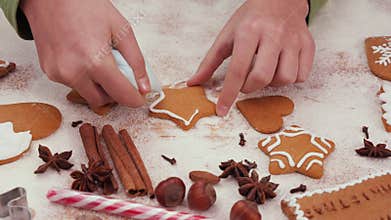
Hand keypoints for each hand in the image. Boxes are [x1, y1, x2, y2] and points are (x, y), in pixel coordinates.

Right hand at [20, 0, 149, 107]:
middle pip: (103, 100)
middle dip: (115, 93)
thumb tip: (144, 87)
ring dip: (98, 86)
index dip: (134, 100)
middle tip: (119, 74)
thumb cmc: (85, 6)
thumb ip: (136, 61)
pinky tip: (83, 58)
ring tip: (99, 60)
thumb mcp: (122, 30)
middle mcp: (74, 72)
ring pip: (87, 94)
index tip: (139, 98)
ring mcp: (59, 74)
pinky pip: (73, 84)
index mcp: (95, 61)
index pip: (121, 95)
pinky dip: (83, 77)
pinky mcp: (49, 72)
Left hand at [188, 0, 314, 115]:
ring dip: (271, 84)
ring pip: (285, 78)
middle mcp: (273, 35)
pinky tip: (281, 69)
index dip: (228, 94)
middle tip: (245, 82)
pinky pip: (302, 75)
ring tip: (265, 73)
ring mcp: (293, 40)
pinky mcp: (307, 45)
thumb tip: (194, 82)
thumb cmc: (251, 18)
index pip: (237, 69)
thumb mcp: (227, 35)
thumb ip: (210, 61)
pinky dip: (290, 79)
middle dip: (250, 88)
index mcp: (249, 32)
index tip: (222, 110)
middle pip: (262, 76)